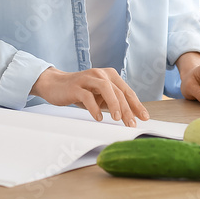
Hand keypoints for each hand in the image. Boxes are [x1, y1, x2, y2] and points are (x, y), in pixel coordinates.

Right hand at [30, 67, 149, 126]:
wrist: (55, 84)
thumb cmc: (80, 91)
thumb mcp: (99, 96)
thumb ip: (113, 102)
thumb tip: (130, 115)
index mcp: (110, 76)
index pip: (127, 91)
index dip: (137, 105)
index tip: (144, 118)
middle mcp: (101, 74)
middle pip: (119, 92)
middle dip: (128, 109)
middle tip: (132, 124)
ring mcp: (88, 79)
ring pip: (106, 88)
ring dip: (114, 104)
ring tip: (117, 118)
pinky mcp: (76, 87)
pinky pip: (88, 96)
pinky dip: (94, 108)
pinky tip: (98, 118)